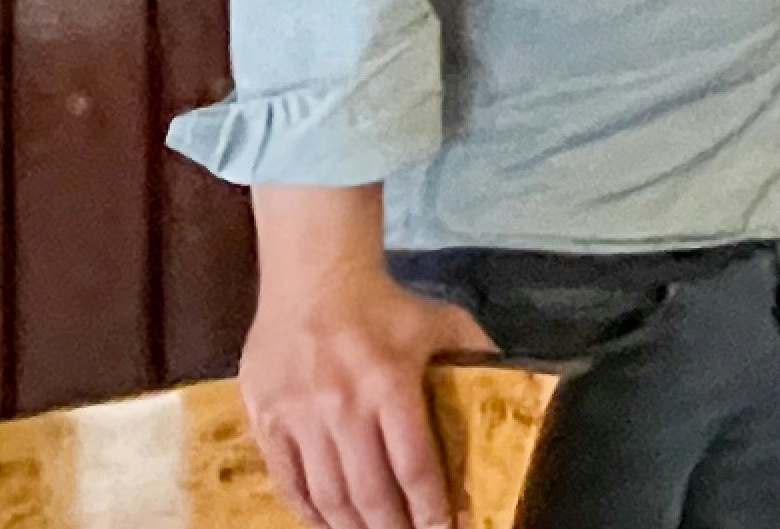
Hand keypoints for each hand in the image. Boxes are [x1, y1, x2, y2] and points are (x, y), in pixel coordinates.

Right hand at [239, 257, 492, 528]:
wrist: (313, 276)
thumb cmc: (385, 304)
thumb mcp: (442, 321)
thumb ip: (477, 355)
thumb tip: (512, 388)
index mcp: (390, 384)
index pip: (414, 466)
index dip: (432, 509)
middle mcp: (343, 407)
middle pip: (370, 493)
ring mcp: (300, 416)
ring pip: (327, 495)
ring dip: (352, 528)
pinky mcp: (267, 420)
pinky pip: (287, 481)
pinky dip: (308, 512)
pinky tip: (328, 523)